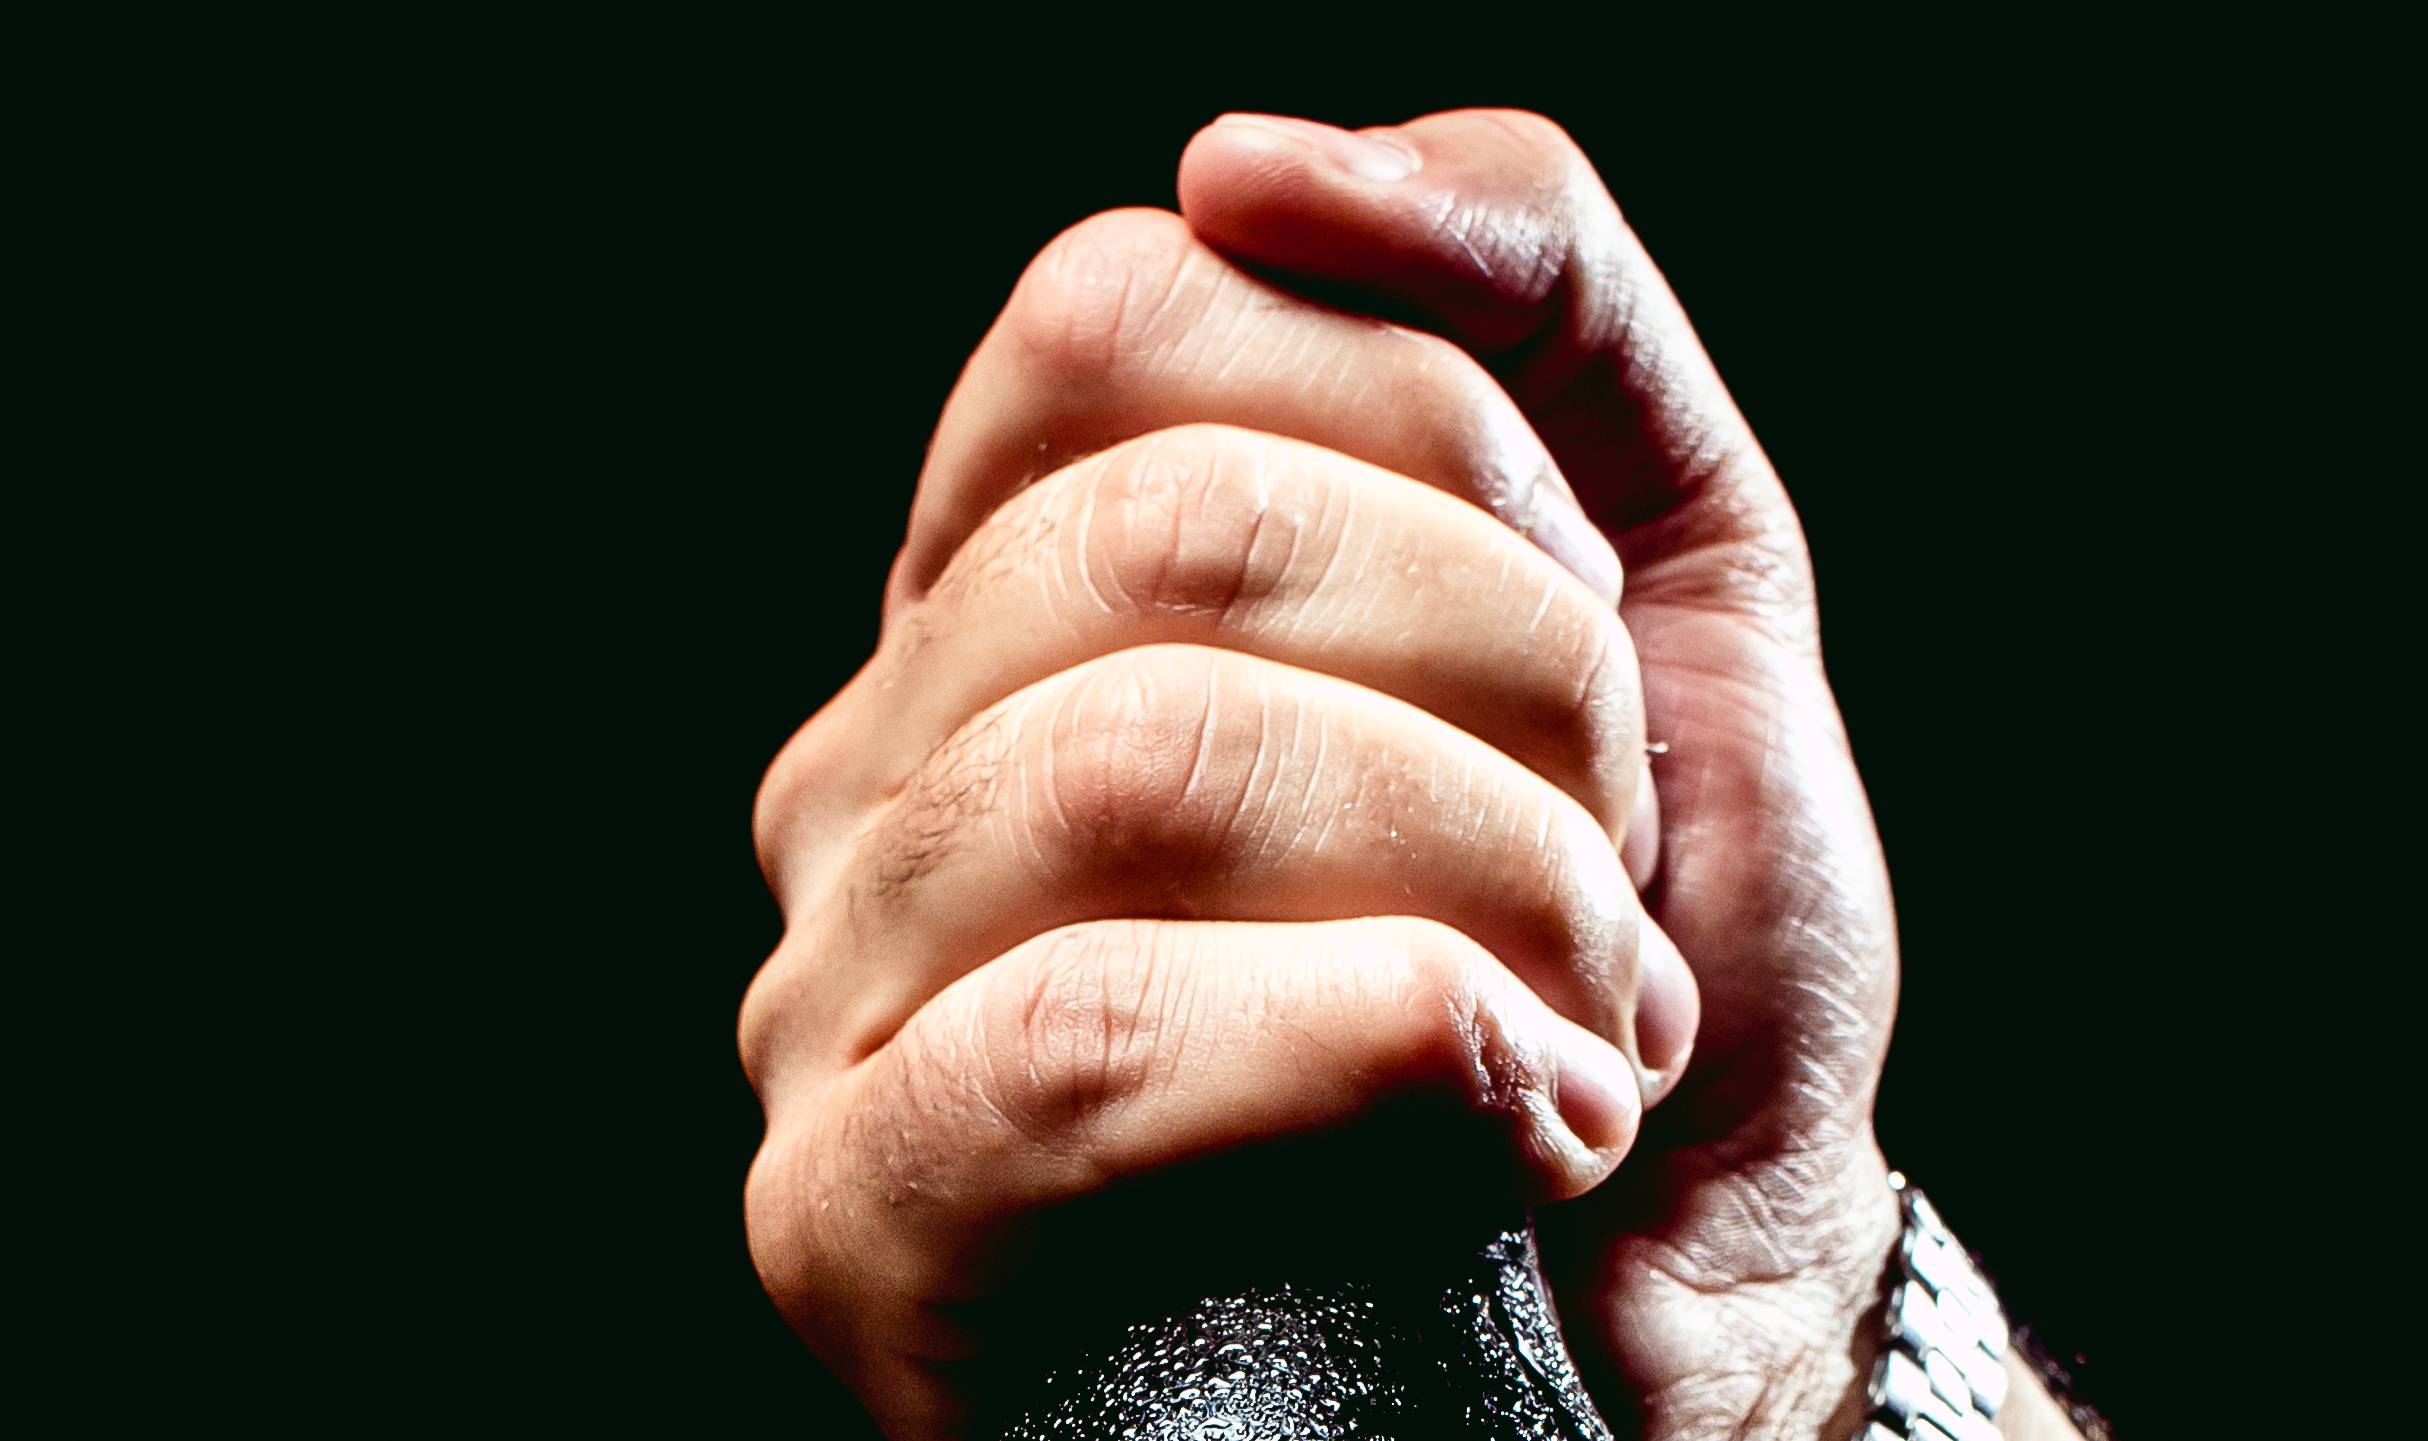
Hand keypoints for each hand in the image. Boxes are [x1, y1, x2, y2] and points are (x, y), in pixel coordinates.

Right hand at [740, 191, 1700, 1432]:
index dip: (1430, 431)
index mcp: (1018, 587)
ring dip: (1493, 877)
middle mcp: (879, 757)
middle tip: (1612, 858)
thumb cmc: (1644, 943)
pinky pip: (1080, 1040)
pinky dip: (1384, 1046)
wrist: (1688, 1304)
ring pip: (1141, 762)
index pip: (1123, 313)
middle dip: (1515, 678)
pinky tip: (1516, 1122)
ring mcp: (835, 985)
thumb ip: (1520, 295)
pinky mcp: (857, 1216)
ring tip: (1582, 1012)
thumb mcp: (1663, 557)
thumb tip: (1242, 162)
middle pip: (1160, 532)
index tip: (1576, 640)